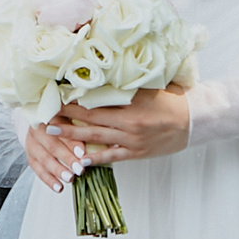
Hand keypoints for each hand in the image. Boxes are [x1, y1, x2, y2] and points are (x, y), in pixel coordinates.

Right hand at [23, 117, 80, 193]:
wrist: (41, 120)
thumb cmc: (63, 117)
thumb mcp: (71, 114)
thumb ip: (80, 121)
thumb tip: (95, 132)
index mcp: (47, 115)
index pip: (61, 128)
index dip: (71, 141)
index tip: (82, 152)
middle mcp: (36, 129)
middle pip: (52, 145)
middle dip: (67, 159)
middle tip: (80, 169)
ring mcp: (31, 143)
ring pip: (44, 159)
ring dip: (57, 171)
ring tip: (70, 179)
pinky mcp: (30, 156)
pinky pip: (38, 170)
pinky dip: (49, 180)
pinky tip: (59, 188)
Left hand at [50, 87, 190, 164]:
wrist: (194, 120)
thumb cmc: (172, 99)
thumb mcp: (148, 88)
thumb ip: (125, 86)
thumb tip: (99, 78)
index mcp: (131, 104)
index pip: (94, 102)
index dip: (72, 101)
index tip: (55, 96)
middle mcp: (128, 124)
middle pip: (90, 120)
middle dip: (65, 118)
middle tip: (44, 116)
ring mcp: (132, 141)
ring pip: (96, 139)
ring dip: (72, 136)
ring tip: (52, 133)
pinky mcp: (137, 153)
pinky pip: (111, 157)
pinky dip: (94, 158)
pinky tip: (79, 160)